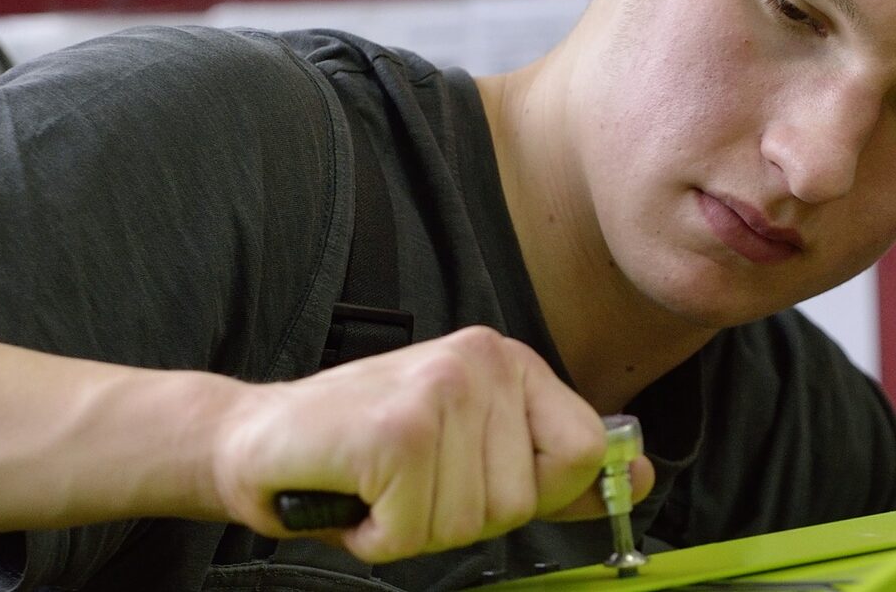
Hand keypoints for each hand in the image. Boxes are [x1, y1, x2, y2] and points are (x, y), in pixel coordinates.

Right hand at [208, 326, 653, 561]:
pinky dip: (378, 536)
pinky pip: (416, 532)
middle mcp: (481, 360)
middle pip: (524, 499)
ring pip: (473, 522)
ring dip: (417, 527)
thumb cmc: (362, 451)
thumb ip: (555, 469)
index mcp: (508, 359)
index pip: (583, 452)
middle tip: (408, 483)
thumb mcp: (473, 450)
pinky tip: (356, 494)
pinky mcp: (399, 433)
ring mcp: (441, 390)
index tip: (471, 475)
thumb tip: (640, 477)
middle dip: (462, 516)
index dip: (529, 489)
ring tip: (379, 486)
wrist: (256, 439)